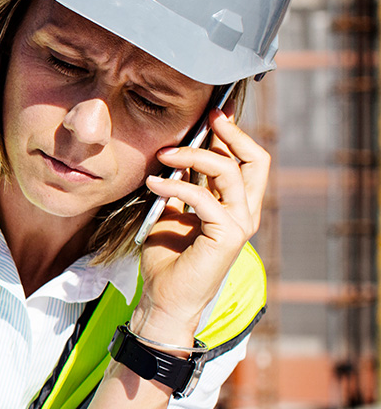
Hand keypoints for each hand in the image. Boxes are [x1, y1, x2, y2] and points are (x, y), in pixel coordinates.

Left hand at [137, 108, 268, 347]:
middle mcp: (245, 211)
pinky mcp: (227, 236)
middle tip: (207, 117)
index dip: (233, 133)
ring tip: (164, 154)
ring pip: (230, 172)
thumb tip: (174, 152)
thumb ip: (181, 185)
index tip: (213, 111)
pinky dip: (177, 185)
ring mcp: (240, 224)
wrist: (163, 297)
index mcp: (235, 204)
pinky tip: (153, 182)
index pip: (247, 160)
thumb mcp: (171, 211)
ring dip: (195, 156)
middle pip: (255, 160)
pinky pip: (203, 198)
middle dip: (231, 133)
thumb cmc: (167, 257)